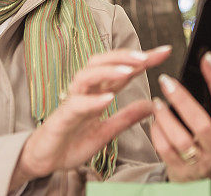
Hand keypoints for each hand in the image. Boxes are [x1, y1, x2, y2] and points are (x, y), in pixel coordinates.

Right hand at [9, 46, 171, 189]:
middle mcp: (85, 91)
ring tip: (129, 70)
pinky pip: (77, 104)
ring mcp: (72, 101)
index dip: (142, 59)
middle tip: (147, 56)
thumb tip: (152, 106)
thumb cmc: (72, 141)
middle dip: (124, 56)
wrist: (45, 160)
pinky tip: (108, 98)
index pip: (122, 69)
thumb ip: (127, 117)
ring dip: (109, 71)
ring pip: (87, 76)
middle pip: (102, 61)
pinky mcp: (62, 117)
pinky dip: (93, 100)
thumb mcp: (107, 131)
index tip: (164, 51)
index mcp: (98, 92)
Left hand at [150, 52, 210, 182]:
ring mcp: (199, 161)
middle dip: (182, 99)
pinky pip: (166, 150)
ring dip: (166, 117)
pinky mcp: (181, 170)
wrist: (200, 183)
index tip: (207, 57)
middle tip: (167, 81)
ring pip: (181, 139)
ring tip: (156, 102)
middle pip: (201, 123)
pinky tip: (154, 121)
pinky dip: (158, 133)